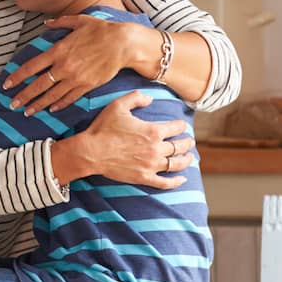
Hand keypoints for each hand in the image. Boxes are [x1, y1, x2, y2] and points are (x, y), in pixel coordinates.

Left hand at [3, 15, 136, 114]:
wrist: (123, 44)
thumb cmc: (101, 30)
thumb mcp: (79, 20)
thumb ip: (60, 22)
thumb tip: (46, 23)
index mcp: (58, 50)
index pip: (31, 66)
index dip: (17, 77)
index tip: (6, 85)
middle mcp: (64, 66)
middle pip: (38, 85)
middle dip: (23, 96)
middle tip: (12, 105)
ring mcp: (76, 78)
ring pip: (52, 95)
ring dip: (38, 104)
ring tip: (28, 112)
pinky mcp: (87, 85)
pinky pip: (70, 98)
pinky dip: (59, 104)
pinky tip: (51, 109)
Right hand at [53, 92, 193, 189]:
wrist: (91, 152)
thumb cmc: (103, 128)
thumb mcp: (118, 105)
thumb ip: (136, 98)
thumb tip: (151, 99)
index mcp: (153, 131)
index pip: (176, 127)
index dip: (181, 125)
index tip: (182, 125)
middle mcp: (156, 148)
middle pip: (179, 146)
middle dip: (187, 143)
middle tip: (189, 141)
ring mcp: (151, 165)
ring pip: (176, 164)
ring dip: (186, 160)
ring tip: (190, 158)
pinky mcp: (144, 177)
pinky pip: (165, 182)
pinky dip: (176, 182)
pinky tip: (182, 180)